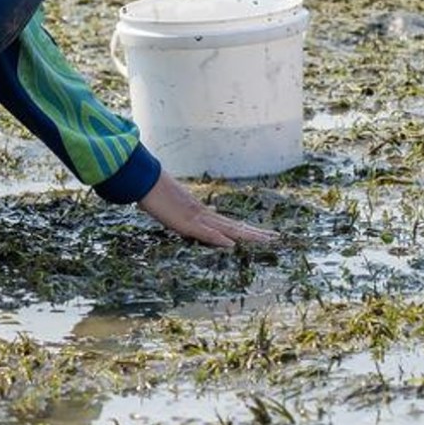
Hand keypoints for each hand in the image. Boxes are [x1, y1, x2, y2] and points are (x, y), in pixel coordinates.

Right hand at [139, 171, 279, 247]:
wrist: (147, 181)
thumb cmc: (158, 196)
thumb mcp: (175, 210)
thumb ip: (189, 215)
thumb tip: (205, 213)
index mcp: (203, 214)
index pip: (230, 224)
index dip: (247, 229)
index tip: (262, 233)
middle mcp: (205, 216)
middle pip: (235, 226)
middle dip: (255, 233)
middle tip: (276, 237)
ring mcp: (197, 218)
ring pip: (227, 229)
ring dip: (246, 235)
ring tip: (264, 240)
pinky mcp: (186, 223)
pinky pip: (205, 232)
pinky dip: (218, 238)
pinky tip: (231, 243)